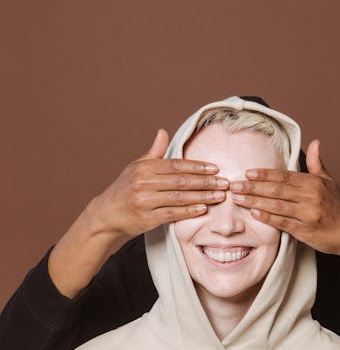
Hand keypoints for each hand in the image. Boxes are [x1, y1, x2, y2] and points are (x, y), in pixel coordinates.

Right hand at [89, 129, 228, 238]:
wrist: (105, 214)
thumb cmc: (124, 189)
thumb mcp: (136, 167)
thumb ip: (154, 152)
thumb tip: (163, 132)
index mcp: (144, 168)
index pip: (176, 165)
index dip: (197, 166)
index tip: (215, 168)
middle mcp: (144, 183)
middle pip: (181, 181)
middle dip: (205, 182)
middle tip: (224, 183)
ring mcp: (145, 201)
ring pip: (179, 197)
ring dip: (202, 197)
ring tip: (219, 196)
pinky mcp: (147, 218)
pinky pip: (172, 214)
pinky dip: (189, 211)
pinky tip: (203, 209)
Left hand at [229, 139, 339, 254]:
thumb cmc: (338, 207)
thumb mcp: (329, 182)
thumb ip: (316, 163)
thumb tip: (315, 142)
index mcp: (313, 183)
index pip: (284, 176)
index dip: (264, 174)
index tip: (247, 173)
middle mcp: (310, 196)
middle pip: (276, 189)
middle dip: (253, 187)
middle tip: (234, 185)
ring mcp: (307, 214)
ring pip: (276, 205)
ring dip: (255, 202)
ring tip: (238, 199)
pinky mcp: (305, 231)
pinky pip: (282, 223)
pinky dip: (267, 218)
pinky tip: (254, 214)